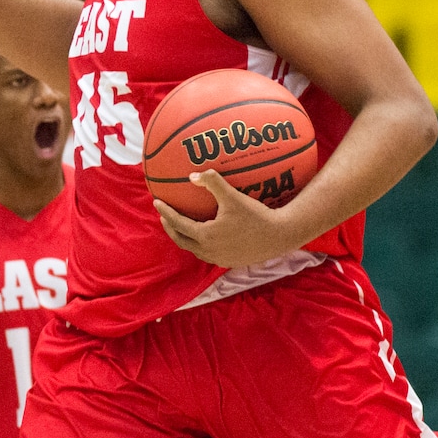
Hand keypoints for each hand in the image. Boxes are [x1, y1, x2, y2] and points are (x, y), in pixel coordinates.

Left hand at [154, 169, 297, 267]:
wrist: (280, 235)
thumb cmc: (256, 215)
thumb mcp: (232, 196)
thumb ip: (212, 182)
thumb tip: (192, 176)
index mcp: (206, 236)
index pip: (178, 224)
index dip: (166, 212)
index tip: (157, 202)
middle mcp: (209, 251)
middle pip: (181, 240)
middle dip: (170, 228)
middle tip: (165, 216)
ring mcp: (219, 259)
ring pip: (194, 249)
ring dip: (184, 237)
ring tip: (182, 225)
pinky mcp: (230, 262)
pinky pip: (207, 254)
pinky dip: (199, 244)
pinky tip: (205, 234)